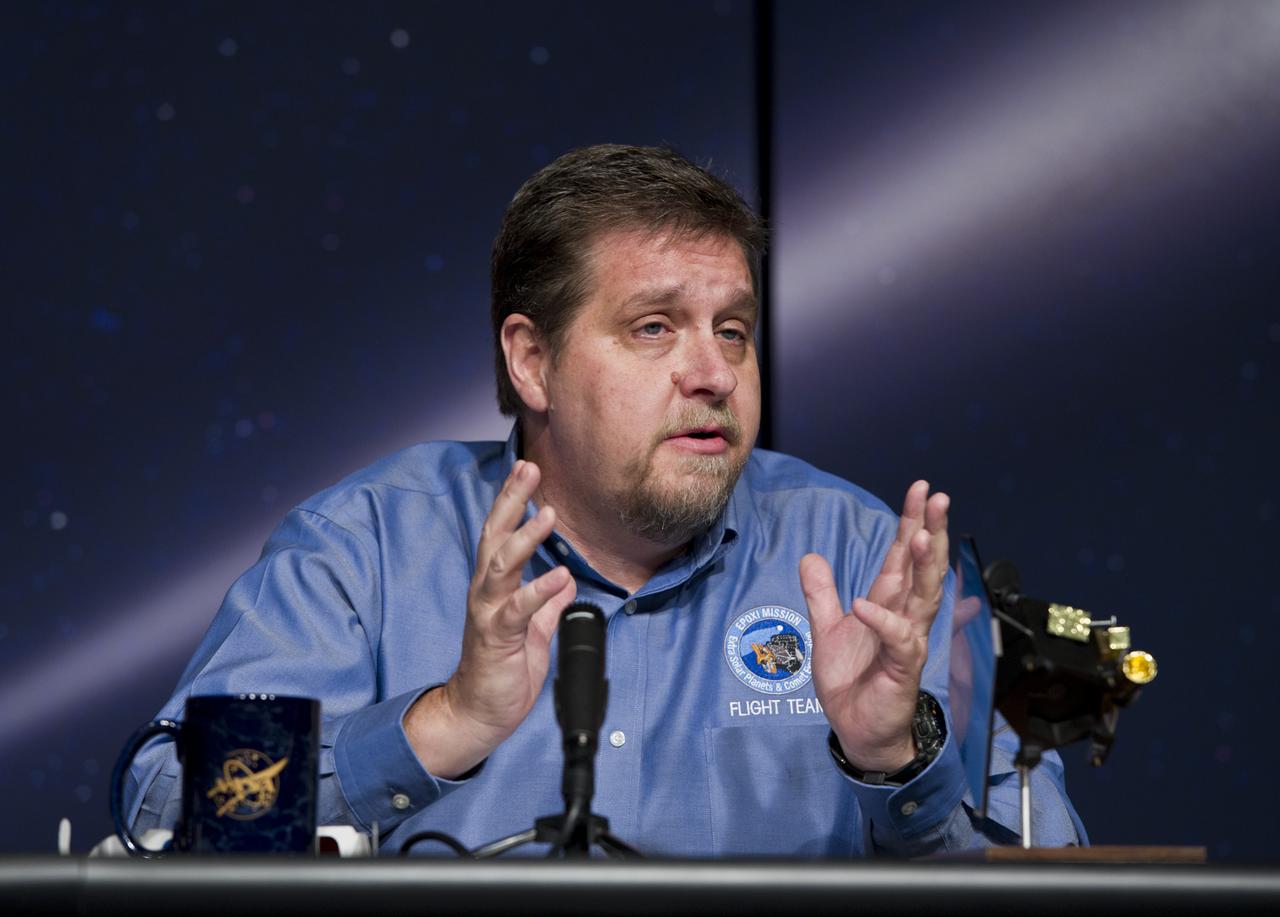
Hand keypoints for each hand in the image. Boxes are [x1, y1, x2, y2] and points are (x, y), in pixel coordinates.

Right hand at [404, 459, 576, 776]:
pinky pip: (518, 610)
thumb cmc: (502, 670)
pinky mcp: (496, 637)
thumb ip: (547, 605)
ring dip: (525, 538)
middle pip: (495, 536)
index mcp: (494, 587)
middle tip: (528, 469)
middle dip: (511, 500)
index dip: (513, 500)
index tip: (527, 469)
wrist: (479, 713)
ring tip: (548, 515)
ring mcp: (488, 612)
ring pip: (502, 566)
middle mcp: (486, 592)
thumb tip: (567, 582)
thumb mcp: (533, 630)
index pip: (502, 533)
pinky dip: (539, 591)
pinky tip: (560, 576)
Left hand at [801, 481, 949, 772]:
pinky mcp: (903, 669)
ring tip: (921, 535)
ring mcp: (908, 642)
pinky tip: (864, 604)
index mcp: (889, 603)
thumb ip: (821, 594)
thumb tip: (810, 557)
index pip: (903, 556)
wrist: (858, 730)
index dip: (911, 522)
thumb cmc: (852, 680)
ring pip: (923, 597)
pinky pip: (897, 640)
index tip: (921, 490)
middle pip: (923, 567)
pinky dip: (882, 621)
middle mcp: (906, 617)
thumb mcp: (828, 630)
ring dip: (923, 566)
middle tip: (938, 498)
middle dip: (931, 531)